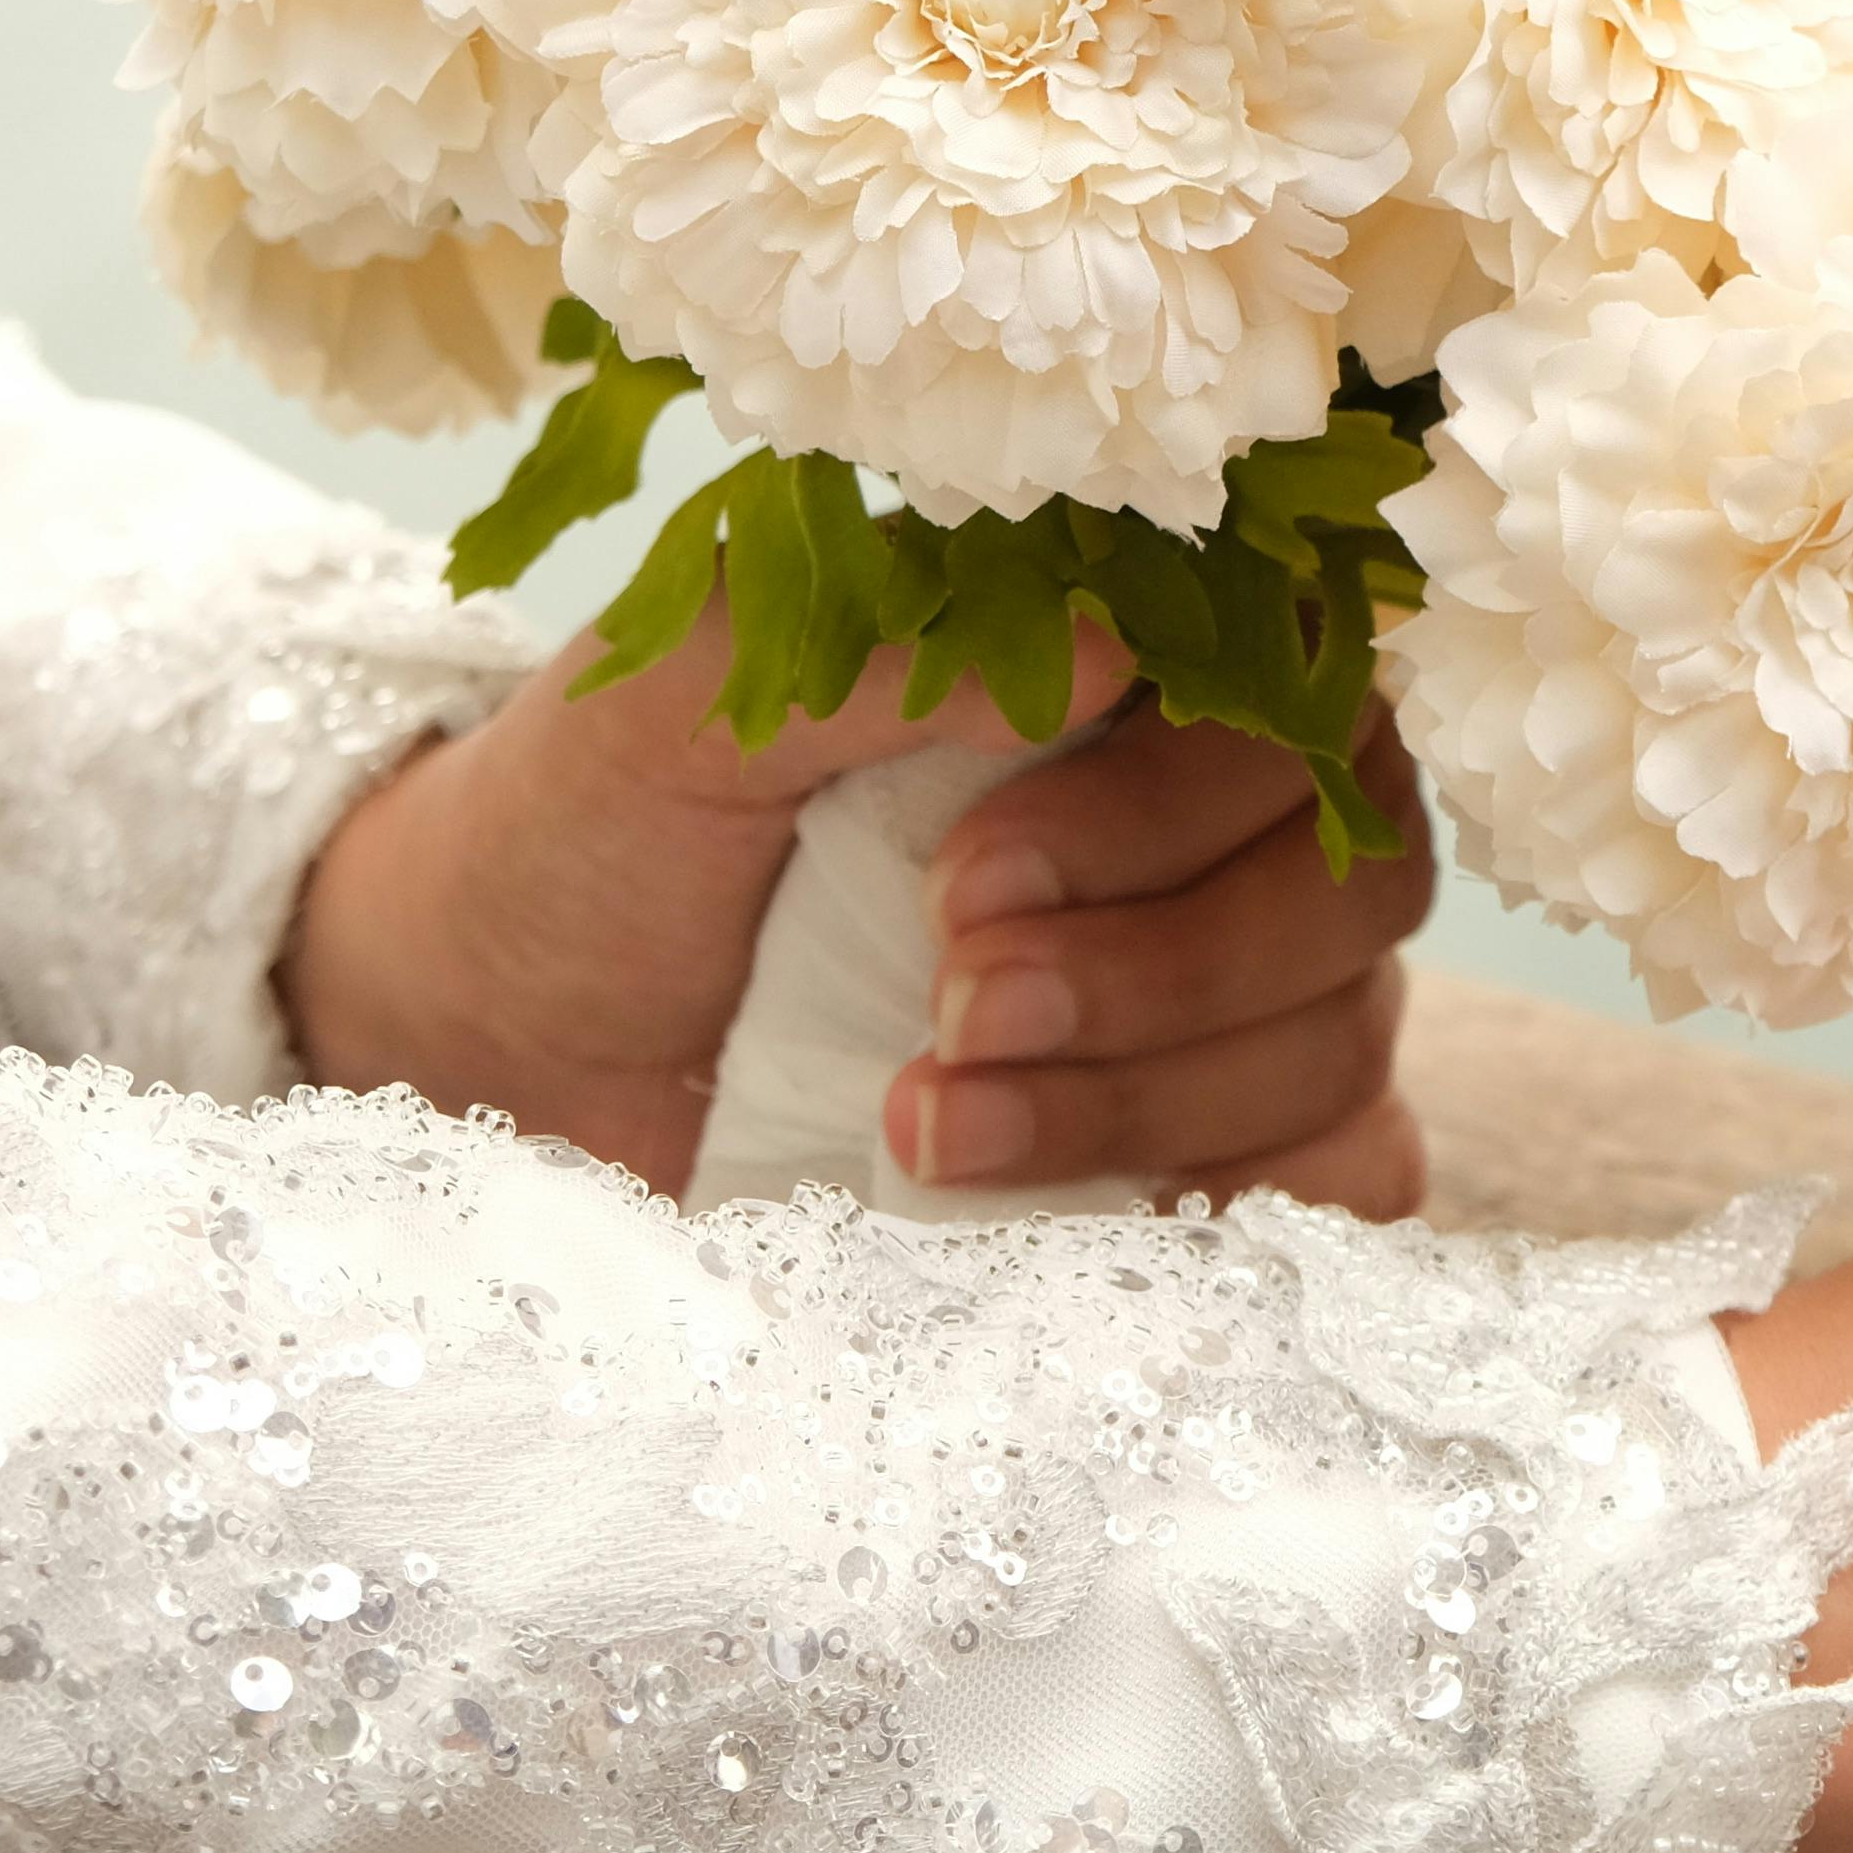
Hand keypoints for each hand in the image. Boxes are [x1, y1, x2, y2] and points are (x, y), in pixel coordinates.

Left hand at [279, 619, 1436, 1209]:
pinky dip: (1256, 1196)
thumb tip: (1120, 645)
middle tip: (950, 999)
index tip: (962, 876)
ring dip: (1142, 1097)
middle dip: (1160, 963)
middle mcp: (1212, 818)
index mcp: (1120, 662)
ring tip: (921, 1122)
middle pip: (1354, 878)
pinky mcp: (1207, 1142)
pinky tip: (1094, 1207)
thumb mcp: (688, 702)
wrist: (499, 1037)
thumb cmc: (592, 830)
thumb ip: (889, 651)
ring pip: (1340, 1036)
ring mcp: (1232, 990)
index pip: (1297, 694)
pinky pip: (1352, 1176)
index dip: (1168, 799)